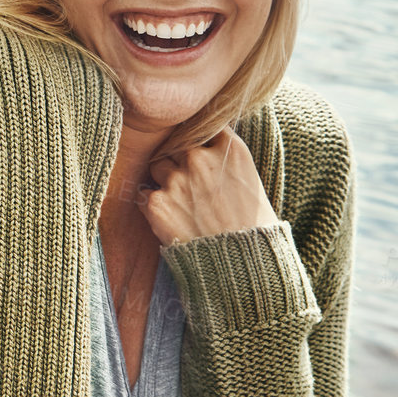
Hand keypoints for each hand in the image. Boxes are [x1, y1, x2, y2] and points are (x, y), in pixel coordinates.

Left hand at [135, 126, 279, 245]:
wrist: (245, 269)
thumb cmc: (254, 228)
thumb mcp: (250, 181)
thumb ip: (225, 158)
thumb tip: (205, 145)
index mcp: (230, 150)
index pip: (204, 126)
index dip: (199, 140)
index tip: (200, 153)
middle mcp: (200, 159)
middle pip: (176, 144)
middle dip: (180, 161)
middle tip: (193, 187)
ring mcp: (176, 179)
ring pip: (158, 167)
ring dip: (166, 182)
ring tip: (185, 207)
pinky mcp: (156, 203)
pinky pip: (144, 194)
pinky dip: (153, 205)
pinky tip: (172, 220)